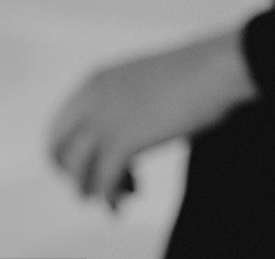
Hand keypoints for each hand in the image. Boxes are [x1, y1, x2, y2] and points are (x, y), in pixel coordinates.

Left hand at [49, 29, 250, 209]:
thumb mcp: (147, 83)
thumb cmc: (197, 72)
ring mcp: (107, 120)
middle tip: (89, 187)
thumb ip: (131, 104)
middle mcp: (93, 100)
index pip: (62, 123)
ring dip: (91, 189)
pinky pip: (105, 179)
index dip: (68, 149)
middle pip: (60, 147)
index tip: (85, 164)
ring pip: (79, 167)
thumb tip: (136, 132)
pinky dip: (110, 197)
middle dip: (72, 172)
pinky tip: (120, 205)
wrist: (214, 69)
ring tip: (114, 199)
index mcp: (97, 82)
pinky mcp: (125, 141)